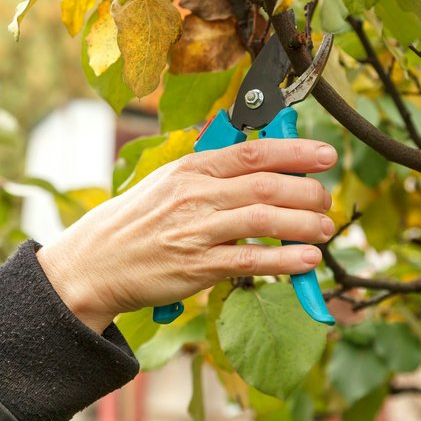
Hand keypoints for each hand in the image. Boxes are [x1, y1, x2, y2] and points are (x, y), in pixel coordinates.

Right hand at [36, 139, 336, 332]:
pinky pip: (249, 261)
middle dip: (307, 192)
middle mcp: (195, 195)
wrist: (94, 263)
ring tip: (325, 230)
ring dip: (303, 225)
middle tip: (326, 200)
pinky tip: (307, 260)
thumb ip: (212, 173)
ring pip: (263, 221)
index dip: (295, 152)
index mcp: (191, 169)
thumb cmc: (136, 221)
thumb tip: (263, 164)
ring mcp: (196, 231)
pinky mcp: (196, 267)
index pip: (252, 153)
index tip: (325, 155)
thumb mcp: (168, 183)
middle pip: (266, 186)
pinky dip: (284, 260)